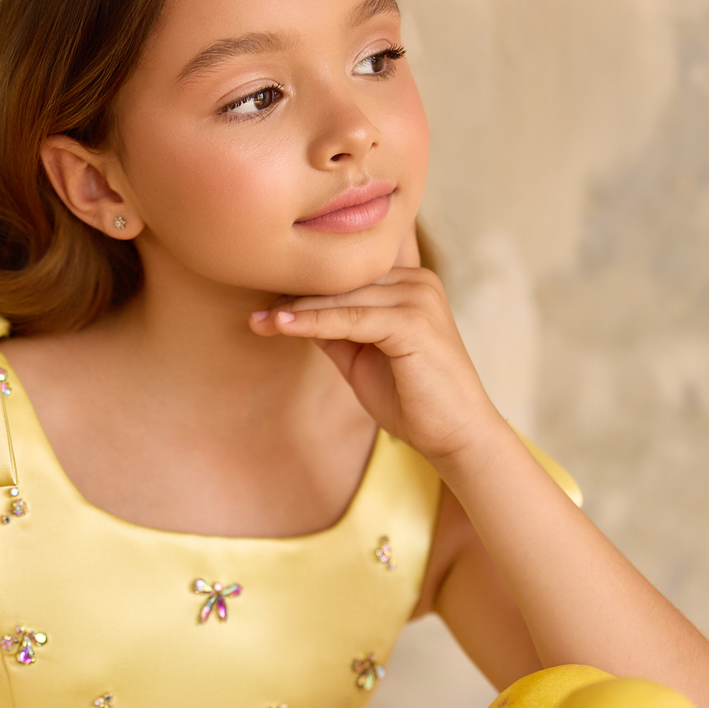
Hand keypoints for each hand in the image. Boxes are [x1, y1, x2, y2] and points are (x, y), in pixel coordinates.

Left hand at [250, 262, 501, 470]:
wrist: (454, 434)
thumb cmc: (412, 399)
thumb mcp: (362, 356)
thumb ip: (335, 329)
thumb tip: (292, 311)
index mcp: (410, 282)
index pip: (350, 273)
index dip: (307, 284)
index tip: (265, 299)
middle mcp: (418, 280)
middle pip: (343, 280)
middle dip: (295, 295)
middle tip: (254, 313)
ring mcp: (418, 297)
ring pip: (343, 296)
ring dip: (297, 309)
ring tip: (260, 320)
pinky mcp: (413, 322)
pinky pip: (350, 318)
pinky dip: (313, 322)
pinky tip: (282, 325)